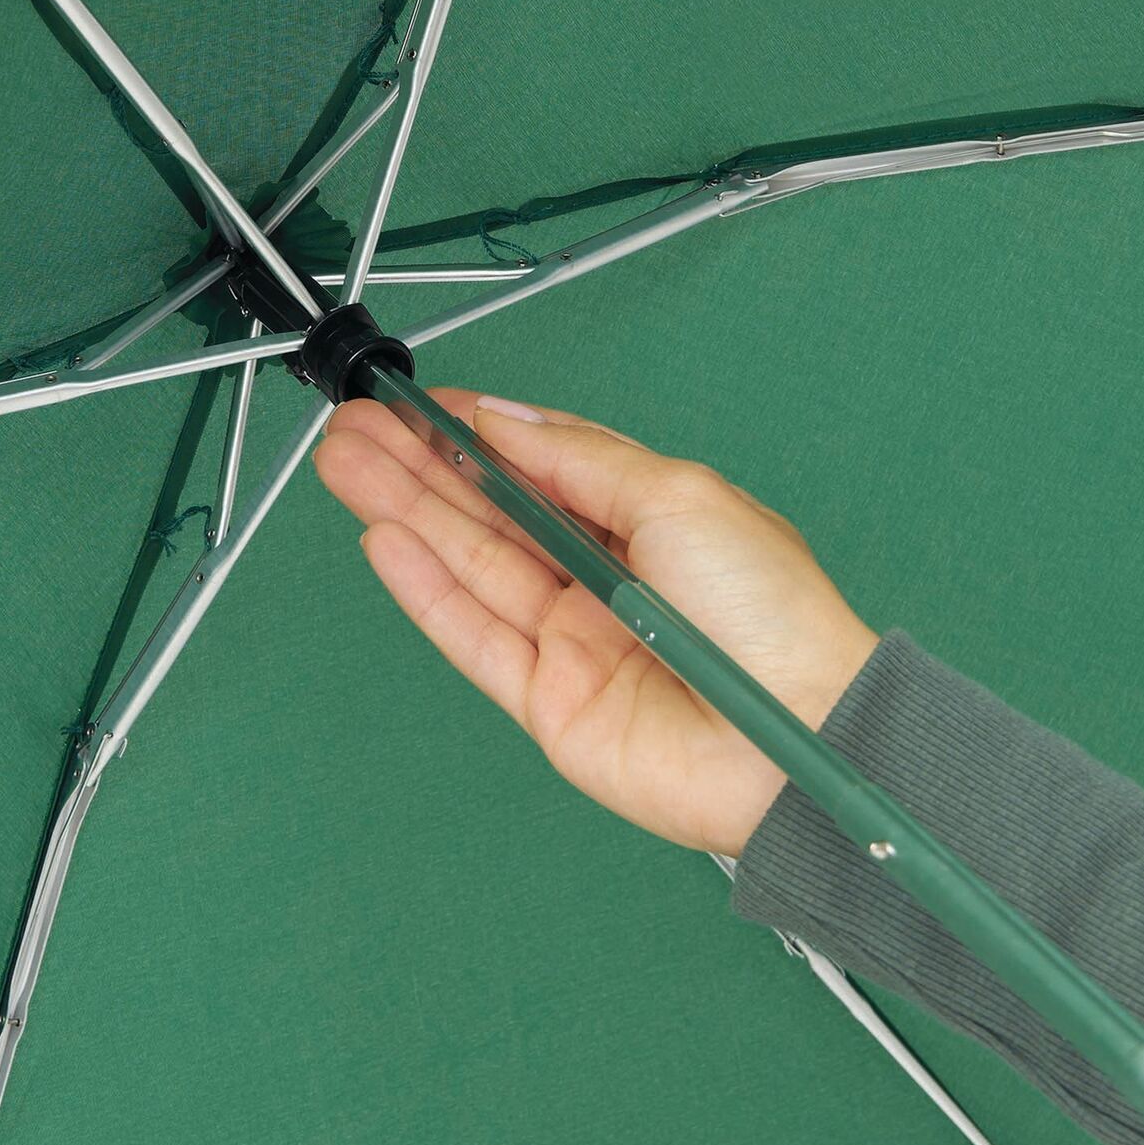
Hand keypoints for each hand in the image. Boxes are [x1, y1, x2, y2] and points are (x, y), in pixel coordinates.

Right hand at [314, 389, 878, 859]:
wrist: (797, 742)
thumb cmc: (771, 619)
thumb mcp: (678, 496)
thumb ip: (580, 458)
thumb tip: (508, 420)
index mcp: (649, 522)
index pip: (541, 465)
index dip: (476, 432)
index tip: (418, 402)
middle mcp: (605, 580)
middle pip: (492, 510)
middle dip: (421, 464)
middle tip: (357, 426)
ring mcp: (572, 641)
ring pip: (470, 563)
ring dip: (405, 510)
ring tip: (346, 463)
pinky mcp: (548, 702)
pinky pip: (472, 636)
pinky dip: (424, 588)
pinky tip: (384, 539)